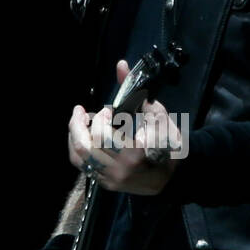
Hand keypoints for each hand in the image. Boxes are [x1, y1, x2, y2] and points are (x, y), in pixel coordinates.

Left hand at [67, 58, 181, 195]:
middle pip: (85, 145)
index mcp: (135, 152)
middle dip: (78, 124)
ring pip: (79, 157)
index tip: (109, 110)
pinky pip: (83, 166)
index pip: (103, 132)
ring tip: (78, 121)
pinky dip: (78, 148)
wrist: (176, 175)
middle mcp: (120, 169)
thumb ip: (135, 90)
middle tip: (81, 111)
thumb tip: (120, 65)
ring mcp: (112, 179)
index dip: (102, 117)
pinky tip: (82, 135)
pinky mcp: (107, 184)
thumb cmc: (169, 142)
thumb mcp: (157, 113)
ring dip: (74, 135)